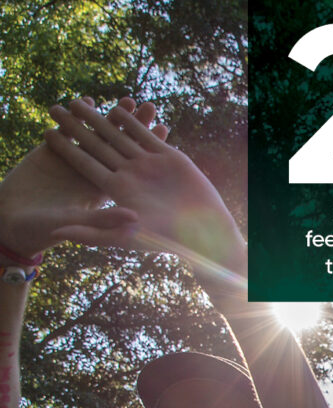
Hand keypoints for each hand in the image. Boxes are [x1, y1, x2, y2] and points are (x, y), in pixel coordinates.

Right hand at [0, 99, 164, 257]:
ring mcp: (74, 161)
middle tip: (152, 107)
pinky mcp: (51, 151)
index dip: (150, 151)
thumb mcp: (79, 224)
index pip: (135, 167)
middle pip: (122, 146)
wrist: (11, 223)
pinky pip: (68, 130)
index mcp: (109, 190)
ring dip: (111, 117)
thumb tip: (133, 217)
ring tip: (127, 99)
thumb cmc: (46, 232)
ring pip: (97, 134)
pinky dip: (77, 117)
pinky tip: (89, 102)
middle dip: (137, 126)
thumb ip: (104, 219)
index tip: (166, 131)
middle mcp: (95, 173)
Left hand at [44, 100, 244, 270]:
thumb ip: (91, 233)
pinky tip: (118, 107)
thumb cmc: (167, 240)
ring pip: (120, 136)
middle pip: (97, 145)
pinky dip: (134, 121)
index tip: (45, 132)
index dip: (66, 148)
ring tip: (80, 100)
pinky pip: (147, 135)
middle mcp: (131, 175)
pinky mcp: (169, 157)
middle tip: (54, 107)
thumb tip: (57, 232)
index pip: (85, 164)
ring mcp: (149, 165)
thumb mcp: (124, 237)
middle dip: (77, 126)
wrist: (203, 231)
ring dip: (100, 118)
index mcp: (118, 190)